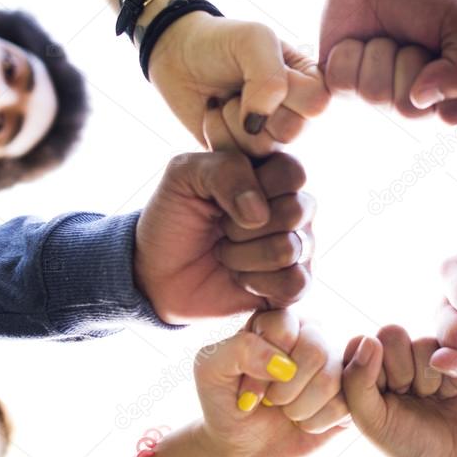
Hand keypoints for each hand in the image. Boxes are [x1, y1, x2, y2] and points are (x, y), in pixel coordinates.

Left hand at [134, 152, 313, 322]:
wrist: (156, 272)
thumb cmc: (175, 218)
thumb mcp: (184, 175)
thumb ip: (225, 170)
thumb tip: (259, 213)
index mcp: (274, 175)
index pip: (293, 173)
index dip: (257, 187)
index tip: (222, 197)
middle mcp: (294, 209)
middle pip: (296, 211)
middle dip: (242, 226)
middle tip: (221, 229)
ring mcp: (300, 248)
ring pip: (290, 248)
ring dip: (243, 255)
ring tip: (224, 254)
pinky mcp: (295, 286)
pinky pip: (296, 283)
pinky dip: (258, 283)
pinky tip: (239, 278)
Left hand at [148, 12, 329, 154]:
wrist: (179, 57)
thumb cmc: (222, 43)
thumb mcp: (254, 39)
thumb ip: (270, 78)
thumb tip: (257, 126)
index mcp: (312, 85)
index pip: (315, 103)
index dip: (283, 89)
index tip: (260, 69)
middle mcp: (299, 116)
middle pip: (291, 131)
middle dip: (253, 104)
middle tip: (239, 86)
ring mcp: (272, 139)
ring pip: (263, 147)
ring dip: (232, 119)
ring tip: (226, 98)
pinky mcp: (245, 156)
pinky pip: (237, 159)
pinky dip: (217, 133)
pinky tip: (214, 115)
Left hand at [193, 309, 347, 456]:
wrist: (241, 448)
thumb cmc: (225, 402)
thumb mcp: (210, 369)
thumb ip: (239, 349)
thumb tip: (283, 363)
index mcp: (280, 319)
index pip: (284, 326)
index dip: (261, 364)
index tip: (245, 386)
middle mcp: (313, 333)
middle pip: (315, 349)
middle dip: (284, 389)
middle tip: (270, 401)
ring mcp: (336, 363)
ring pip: (331, 379)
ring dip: (298, 408)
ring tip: (286, 412)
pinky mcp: (351, 393)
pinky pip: (346, 404)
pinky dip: (315, 423)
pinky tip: (303, 422)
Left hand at [320, 0, 456, 122]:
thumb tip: (420, 99)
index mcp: (448, 96)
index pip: (451, 115)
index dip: (446, 79)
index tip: (442, 48)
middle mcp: (412, 105)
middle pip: (407, 108)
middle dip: (408, 61)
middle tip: (408, 40)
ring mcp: (374, 98)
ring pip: (373, 94)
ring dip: (378, 53)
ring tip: (384, 38)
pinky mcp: (340, 85)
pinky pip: (342, 83)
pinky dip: (348, 53)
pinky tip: (356, 42)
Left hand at [342, 326, 456, 456]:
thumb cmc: (404, 444)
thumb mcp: (370, 419)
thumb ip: (356, 381)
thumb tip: (369, 340)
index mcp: (371, 366)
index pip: (364, 341)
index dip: (374, 368)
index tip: (384, 398)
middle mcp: (399, 356)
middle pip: (393, 334)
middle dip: (401, 372)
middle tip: (409, 398)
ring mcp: (430, 356)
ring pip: (425, 342)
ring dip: (429, 380)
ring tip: (433, 400)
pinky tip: (454, 395)